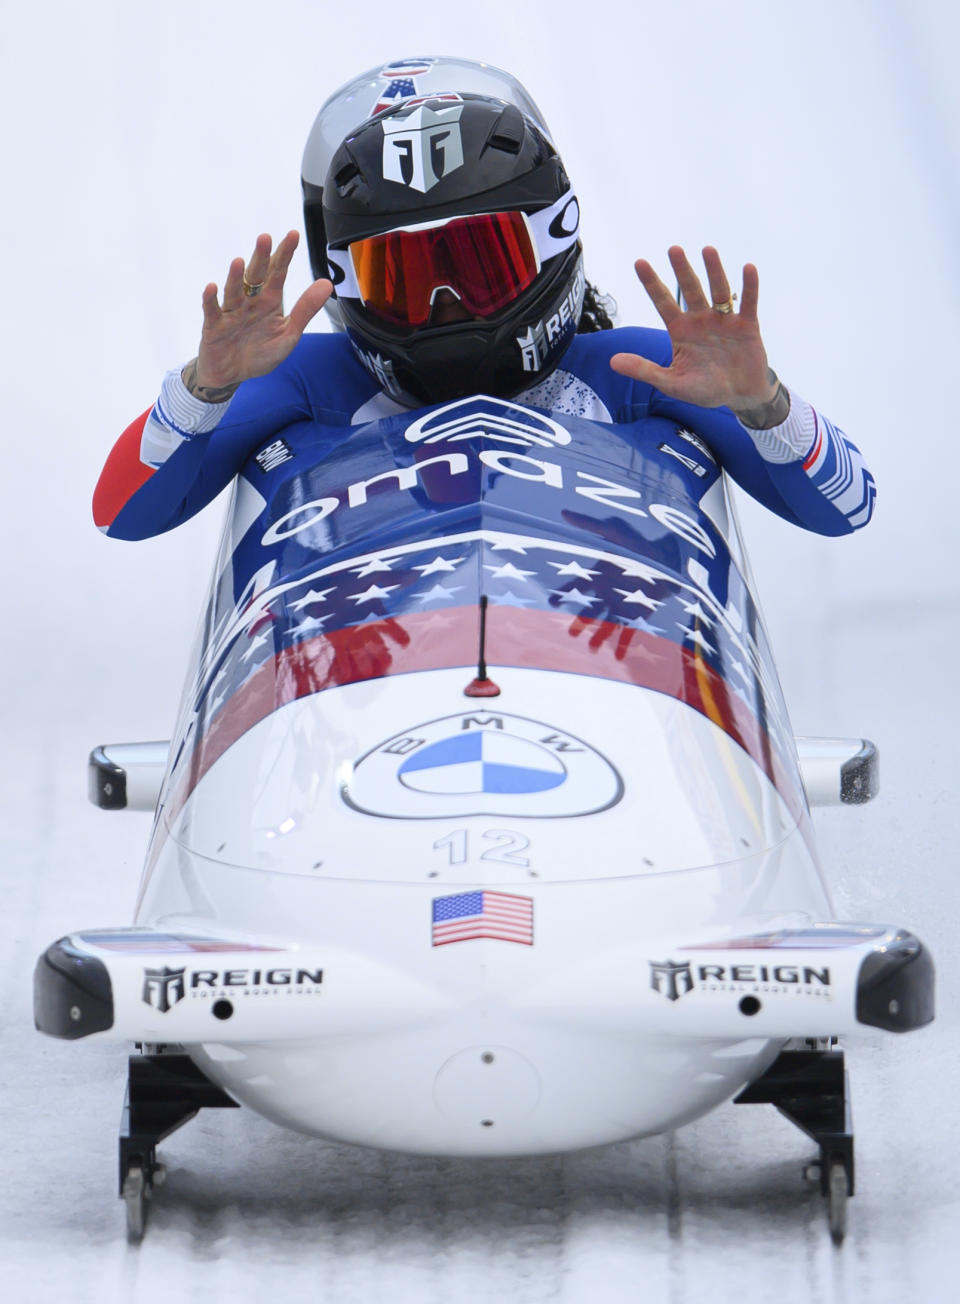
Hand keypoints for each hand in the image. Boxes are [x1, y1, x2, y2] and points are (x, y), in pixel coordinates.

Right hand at [192, 231, 332, 390]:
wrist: (233, 375)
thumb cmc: (260, 353)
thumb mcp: (288, 334)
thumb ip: (305, 310)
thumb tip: (327, 284)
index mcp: (270, 302)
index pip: (279, 273)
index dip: (285, 254)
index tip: (293, 234)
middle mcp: (250, 302)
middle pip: (256, 276)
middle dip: (261, 258)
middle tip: (266, 237)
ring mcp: (231, 312)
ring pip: (234, 291)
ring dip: (235, 276)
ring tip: (239, 261)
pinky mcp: (214, 326)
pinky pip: (212, 311)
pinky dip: (211, 299)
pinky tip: (212, 287)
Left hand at [610, 246, 786, 424]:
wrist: (738, 396)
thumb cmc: (704, 389)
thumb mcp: (671, 383)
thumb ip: (644, 370)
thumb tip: (612, 361)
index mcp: (681, 330)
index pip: (663, 302)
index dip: (651, 283)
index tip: (639, 262)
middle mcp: (701, 320)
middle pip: (690, 290)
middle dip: (682, 270)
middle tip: (673, 249)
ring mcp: (724, 320)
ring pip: (718, 291)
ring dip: (714, 271)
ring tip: (707, 250)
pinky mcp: (747, 325)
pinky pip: (748, 302)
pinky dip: (748, 286)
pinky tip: (747, 268)